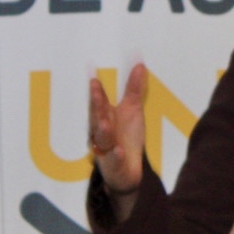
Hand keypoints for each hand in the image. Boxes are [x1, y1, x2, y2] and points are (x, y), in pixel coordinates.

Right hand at [89, 64, 146, 217]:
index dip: (97, 90)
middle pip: (97, 116)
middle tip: (94, 90)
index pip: (99, 102)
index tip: (94, 77)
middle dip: (96, 104)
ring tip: (105, 123)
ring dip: (103, 130)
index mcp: (105, 116)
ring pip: (102, 138)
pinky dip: (116, 156)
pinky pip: (114, 160)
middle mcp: (102, 131)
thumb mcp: (133, 110)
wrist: (126, 169)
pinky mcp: (114, 164)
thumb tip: (140, 64)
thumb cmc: (126, 136)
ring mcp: (106, 148)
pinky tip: (119, 151)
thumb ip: (134, 89)